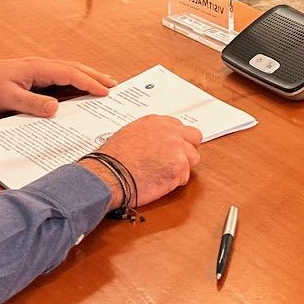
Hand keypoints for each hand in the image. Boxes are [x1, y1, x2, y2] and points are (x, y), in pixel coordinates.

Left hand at [0, 57, 115, 116]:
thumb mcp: (8, 98)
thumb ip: (33, 104)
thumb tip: (56, 109)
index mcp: (38, 68)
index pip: (70, 74)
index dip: (89, 83)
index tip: (105, 91)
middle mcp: (40, 65)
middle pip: (74, 68)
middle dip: (95, 76)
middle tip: (114, 84)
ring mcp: (37, 69)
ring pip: (68, 71)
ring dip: (86, 76)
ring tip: (103, 84)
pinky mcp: (32, 75)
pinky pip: (59, 77)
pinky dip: (73, 80)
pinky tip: (78, 87)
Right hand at [87, 115, 201, 209]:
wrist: (108, 174)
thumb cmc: (112, 159)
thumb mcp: (130, 134)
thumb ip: (150, 135)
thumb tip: (156, 143)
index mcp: (156, 122)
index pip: (180, 127)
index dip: (177, 141)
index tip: (171, 150)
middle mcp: (169, 131)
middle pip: (194, 138)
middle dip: (187, 150)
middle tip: (175, 162)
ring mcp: (177, 148)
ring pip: (193, 158)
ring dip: (182, 167)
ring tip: (162, 174)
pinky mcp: (179, 166)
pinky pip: (185, 176)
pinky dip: (175, 182)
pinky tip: (159, 182)